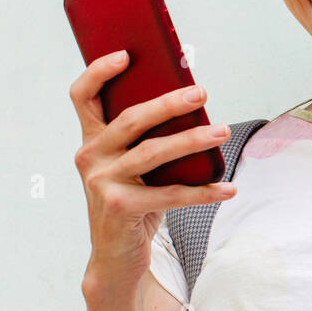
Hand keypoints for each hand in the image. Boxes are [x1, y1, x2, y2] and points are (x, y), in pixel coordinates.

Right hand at [69, 49, 235, 295]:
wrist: (116, 256)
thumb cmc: (133, 200)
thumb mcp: (134, 167)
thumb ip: (149, 139)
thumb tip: (196, 106)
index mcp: (91, 140)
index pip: (82, 96)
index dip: (98, 71)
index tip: (125, 54)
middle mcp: (90, 157)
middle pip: (130, 119)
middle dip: (169, 103)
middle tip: (202, 93)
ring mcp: (102, 183)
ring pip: (153, 153)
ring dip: (193, 140)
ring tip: (223, 131)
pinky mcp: (119, 208)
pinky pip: (169, 194)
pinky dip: (204, 191)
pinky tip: (229, 188)